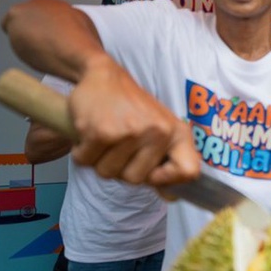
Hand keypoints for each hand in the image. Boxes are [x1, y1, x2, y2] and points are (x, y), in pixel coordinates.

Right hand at [68, 57, 198, 186]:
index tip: (152, 173)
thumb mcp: (160, 130)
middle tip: (119, 145)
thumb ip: (167, 164)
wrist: (104, 75)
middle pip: (134, 180)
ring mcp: (129, 132)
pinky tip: (91, 132)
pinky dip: (82, 152)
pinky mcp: (101, 131)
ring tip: (106, 136)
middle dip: (121, 169)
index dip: (168, 180)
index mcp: (177, 133)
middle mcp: (157, 132)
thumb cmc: (133, 108)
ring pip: (108, 173)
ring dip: (99, 160)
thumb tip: (172, 196)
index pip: (189, 171)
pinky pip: (86, 161)